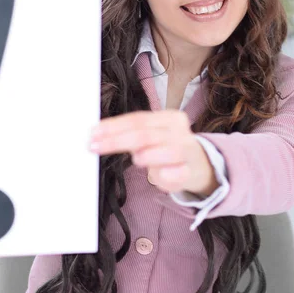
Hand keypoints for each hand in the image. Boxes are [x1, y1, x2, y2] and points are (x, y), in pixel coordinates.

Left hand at [89, 110, 216, 195]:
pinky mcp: (191, 172)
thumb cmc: (167, 149)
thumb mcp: (150, 136)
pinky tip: (161, 175)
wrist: (200, 165)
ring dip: (146, 156)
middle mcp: (179, 131)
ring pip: (166, 150)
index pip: (137, 119)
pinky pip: (178, 173)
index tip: (93, 133)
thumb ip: (129, 133)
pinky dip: (166, 175)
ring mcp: (187, 150)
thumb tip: (98, 134)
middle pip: (145, 134)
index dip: (113, 126)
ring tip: (137, 159)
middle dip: (116, 141)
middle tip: (95, 146)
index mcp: (168, 118)